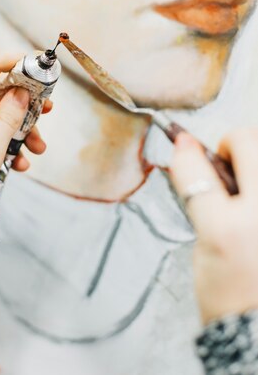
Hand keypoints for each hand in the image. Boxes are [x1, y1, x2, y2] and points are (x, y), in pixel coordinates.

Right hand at [171, 131, 257, 323]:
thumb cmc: (232, 296)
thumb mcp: (205, 243)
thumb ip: (198, 195)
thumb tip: (188, 153)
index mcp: (230, 228)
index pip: (199, 167)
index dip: (187, 150)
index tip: (184, 146)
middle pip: (250, 140)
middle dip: (234, 144)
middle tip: (226, 166)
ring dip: (252, 160)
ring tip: (246, 187)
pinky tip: (253, 202)